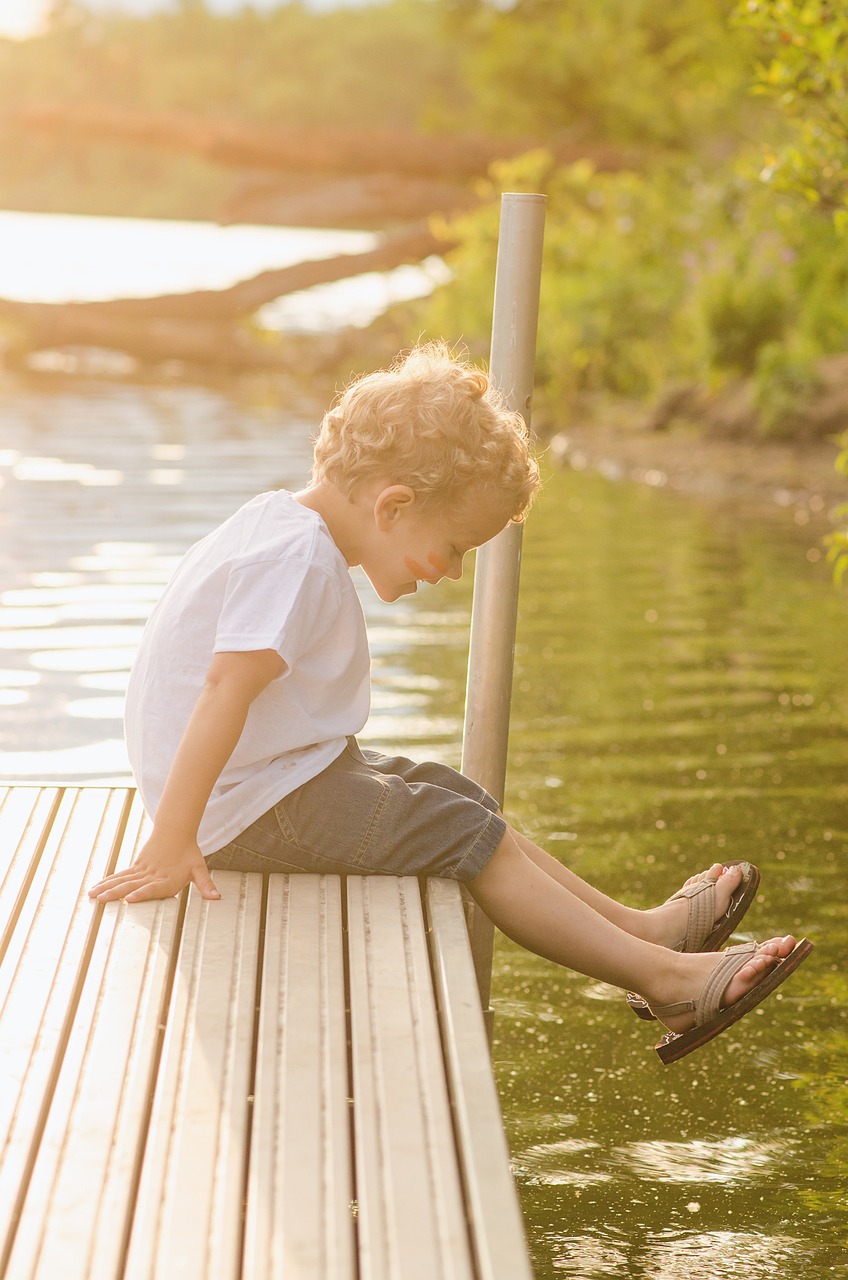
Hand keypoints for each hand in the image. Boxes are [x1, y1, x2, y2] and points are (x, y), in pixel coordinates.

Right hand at [87, 833, 220, 903]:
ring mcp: (142, 870)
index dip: (141, 894)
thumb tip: (217, 897)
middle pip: (132, 884)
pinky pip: (120, 875)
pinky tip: (96, 889)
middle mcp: (152, 875)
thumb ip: (206, 884)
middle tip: (101, 900)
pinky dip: (108, 882)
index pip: (153, 888)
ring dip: (106, 888)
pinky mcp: (136, 866)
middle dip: (115, 893)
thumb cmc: (189, 853)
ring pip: (122, 879)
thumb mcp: (199, 868)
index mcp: (167, 878)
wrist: (176, 830)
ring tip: (92, 896)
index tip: (129, 900)